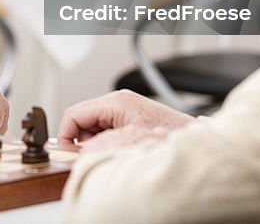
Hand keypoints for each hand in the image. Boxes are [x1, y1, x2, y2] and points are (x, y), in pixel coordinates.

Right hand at [57, 90, 194, 151]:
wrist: (194, 141)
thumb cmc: (169, 138)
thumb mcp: (125, 142)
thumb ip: (97, 143)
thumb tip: (78, 152)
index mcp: (115, 101)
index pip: (74, 114)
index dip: (65, 135)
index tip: (66, 154)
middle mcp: (117, 101)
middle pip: (81, 120)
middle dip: (81, 141)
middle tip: (91, 158)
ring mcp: (123, 108)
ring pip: (91, 126)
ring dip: (93, 143)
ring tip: (110, 155)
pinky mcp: (128, 117)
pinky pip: (104, 129)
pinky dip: (104, 142)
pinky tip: (117, 151)